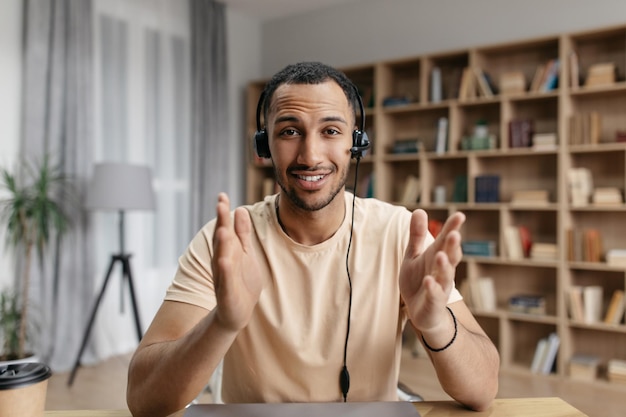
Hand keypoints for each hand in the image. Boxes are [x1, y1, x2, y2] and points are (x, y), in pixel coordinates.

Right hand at [211, 193, 262, 331]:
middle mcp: (222, 260)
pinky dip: (225, 270)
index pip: (225, 228)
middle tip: (220, 203)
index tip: (222, 195)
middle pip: (221, 239)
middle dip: (221, 222)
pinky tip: (225, 260)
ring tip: (222, 229)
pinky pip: (226, 280)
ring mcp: (224, 276)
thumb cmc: (241, 281)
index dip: (223, 213)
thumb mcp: (244, 252)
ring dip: (221, 244)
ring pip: (222, 257)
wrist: (237, 312)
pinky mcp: (227, 292)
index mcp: (228, 250)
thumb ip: (242, 233)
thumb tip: (240, 209)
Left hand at [399, 209, 464, 332]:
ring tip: (441, 255)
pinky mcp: (434, 303)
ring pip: (445, 276)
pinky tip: (428, 280)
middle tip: (454, 234)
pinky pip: (434, 296)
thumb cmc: (418, 280)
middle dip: (452, 246)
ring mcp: (440, 288)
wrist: (421, 313)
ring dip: (444, 266)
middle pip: (450, 256)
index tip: (459, 215)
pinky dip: (432, 288)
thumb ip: (417, 235)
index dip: (452, 228)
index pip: (446, 240)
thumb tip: (419, 210)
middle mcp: (443, 271)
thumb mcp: (414, 255)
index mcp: (437, 256)